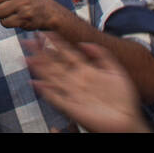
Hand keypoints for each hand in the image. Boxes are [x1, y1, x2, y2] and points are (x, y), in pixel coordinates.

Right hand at [25, 33, 148, 132]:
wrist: (127, 121)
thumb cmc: (124, 99)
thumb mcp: (116, 71)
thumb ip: (102, 55)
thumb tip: (85, 42)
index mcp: (86, 70)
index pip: (66, 53)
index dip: (55, 43)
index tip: (44, 32)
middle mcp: (76, 80)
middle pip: (54, 64)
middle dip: (40, 53)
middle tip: (27, 41)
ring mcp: (72, 93)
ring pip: (51, 77)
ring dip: (39, 68)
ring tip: (26, 58)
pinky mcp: (70, 107)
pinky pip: (54, 97)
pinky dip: (45, 91)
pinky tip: (35, 82)